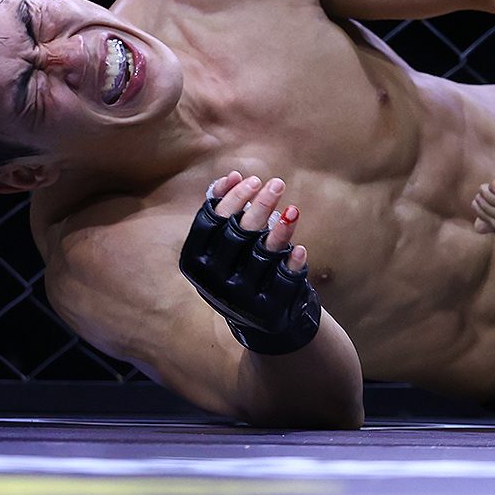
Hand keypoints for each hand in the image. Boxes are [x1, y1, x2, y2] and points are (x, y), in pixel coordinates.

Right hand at [179, 171, 320, 355]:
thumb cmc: (238, 267)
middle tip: (277, 184)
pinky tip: (299, 249)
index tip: (250, 179)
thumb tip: (231, 176)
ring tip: (293, 209)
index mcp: (195, 264)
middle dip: (258, 206)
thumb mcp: (222, 244)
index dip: (229, 199)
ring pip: (261, 257)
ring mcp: (240, 298)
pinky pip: (282, 282)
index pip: (209, 224)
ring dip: (279, 231)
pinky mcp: (267, 309)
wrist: (257, 318)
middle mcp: (213, 282)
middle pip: (237, 236)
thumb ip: (223, 210)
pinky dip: (291, 265)